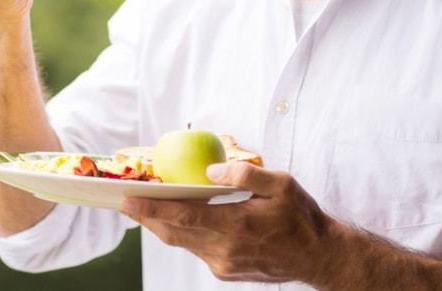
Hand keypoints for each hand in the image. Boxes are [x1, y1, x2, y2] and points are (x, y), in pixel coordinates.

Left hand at [121, 161, 334, 284]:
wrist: (317, 256)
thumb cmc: (300, 216)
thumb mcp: (281, 184)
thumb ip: (244, 175)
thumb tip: (210, 171)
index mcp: (236, 225)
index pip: (183, 215)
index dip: (152, 207)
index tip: (127, 198)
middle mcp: (225, 249)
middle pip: (173, 232)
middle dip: (146, 216)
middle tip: (124, 198)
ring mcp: (223, 264)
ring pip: (181, 242)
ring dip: (161, 224)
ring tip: (144, 205)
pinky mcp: (225, 271)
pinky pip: (196, 249)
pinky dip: (182, 233)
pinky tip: (177, 218)